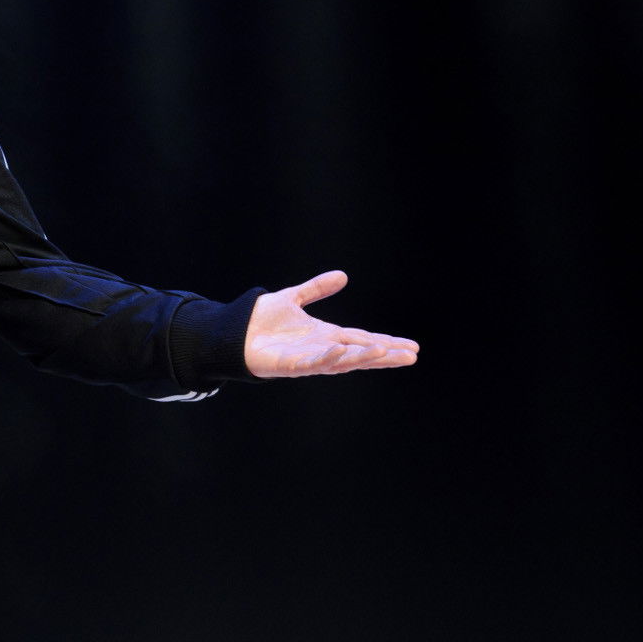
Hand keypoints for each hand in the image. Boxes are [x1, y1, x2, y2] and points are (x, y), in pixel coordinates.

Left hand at [244, 270, 417, 378]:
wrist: (230, 332)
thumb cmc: (260, 321)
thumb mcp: (293, 298)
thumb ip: (316, 288)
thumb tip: (342, 276)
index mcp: (324, 335)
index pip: (362, 339)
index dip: (386, 342)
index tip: (412, 347)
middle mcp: (320, 349)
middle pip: (359, 353)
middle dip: (384, 355)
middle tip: (411, 356)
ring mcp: (307, 358)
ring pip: (341, 361)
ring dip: (362, 357)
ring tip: (385, 352)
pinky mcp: (289, 365)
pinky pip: (312, 363)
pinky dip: (328, 358)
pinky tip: (342, 352)